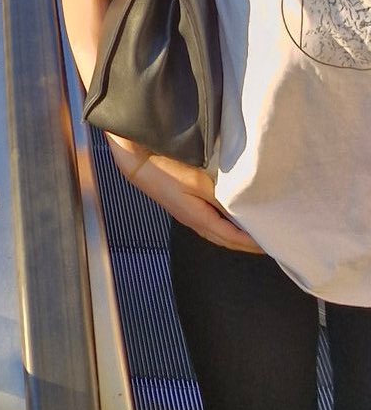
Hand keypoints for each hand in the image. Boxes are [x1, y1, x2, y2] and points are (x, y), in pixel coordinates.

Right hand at [109, 139, 262, 253]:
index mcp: (200, 219)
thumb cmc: (167, 172)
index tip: (271, 243)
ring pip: (218, 234)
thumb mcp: (201, 183)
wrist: (139, 165)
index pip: (233, 237)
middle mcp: (195, 223)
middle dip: (246, 245)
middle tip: (267, 243)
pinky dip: (226, 227)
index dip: (252, 243)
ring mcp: (189, 217)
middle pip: (226, 240)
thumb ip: (223, 197)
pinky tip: (232, 220)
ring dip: (236, 237)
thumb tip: (244, 208)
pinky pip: (211, 224)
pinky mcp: (186, 208)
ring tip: (254, 234)